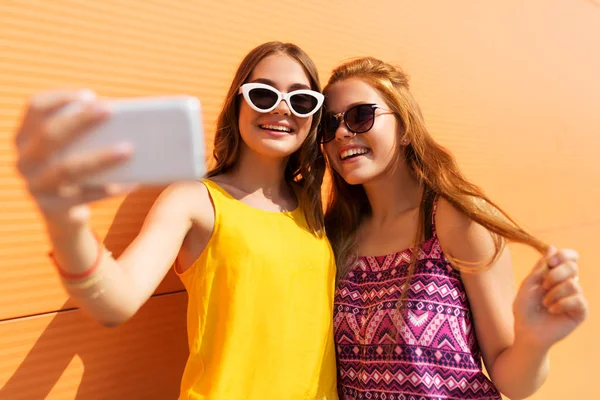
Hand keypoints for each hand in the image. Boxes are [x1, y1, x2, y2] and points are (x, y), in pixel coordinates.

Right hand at [15, 90, 134, 223]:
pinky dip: (110, 189)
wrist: (63, 213)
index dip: (60, 98)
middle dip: (81, 121)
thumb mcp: (73, 149)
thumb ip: (88, 132)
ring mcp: (35, 186)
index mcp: (26, 137)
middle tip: (111, 111)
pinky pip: (84, 197)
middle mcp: (24, 160)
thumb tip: (128, 118)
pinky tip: (133, 181)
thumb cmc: (76, 168)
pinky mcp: (52, 208)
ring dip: (100, 157)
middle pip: (50, 135)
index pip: (35, 107)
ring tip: (129, 149)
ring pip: (67, 169)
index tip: (90, 95)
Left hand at [512, 246, 587, 349]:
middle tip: (543, 286)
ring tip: (545, 303)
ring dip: (554, 293)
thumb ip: (541, 267)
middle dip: (555, 274)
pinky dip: (561, 303)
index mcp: (557, 275)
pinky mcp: (581, 312)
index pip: (570, 257)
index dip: (563, 255)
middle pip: (573, 267)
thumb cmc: (525, 308)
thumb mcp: (529, 284)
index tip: (550, 263)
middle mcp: (569, 284)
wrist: (526, 331)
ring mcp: (576, 298)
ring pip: (574, 284)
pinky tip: (552, 310)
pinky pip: (578, 300)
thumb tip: (553, 247)